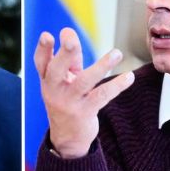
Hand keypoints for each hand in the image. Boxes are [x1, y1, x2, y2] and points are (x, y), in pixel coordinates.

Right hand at [33, 27, 134, 158]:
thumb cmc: (67, 100)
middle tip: (71, 39)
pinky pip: (102, 96)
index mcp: (47, 80)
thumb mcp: (65, 80)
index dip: (43, 49)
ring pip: (84, 82)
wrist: (68, 138)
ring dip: (102, 66)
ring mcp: (69, 102)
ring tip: (117, 53)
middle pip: (57, 70)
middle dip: (65, 54)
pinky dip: (117, 86)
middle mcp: (54, 90)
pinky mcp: (84, 112)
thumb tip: (69, 32)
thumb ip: (70, 59)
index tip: (47, 35)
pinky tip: (128, 77)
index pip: (41, 62)